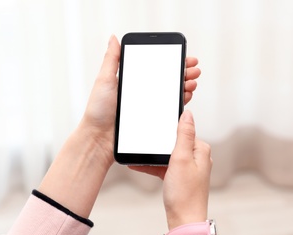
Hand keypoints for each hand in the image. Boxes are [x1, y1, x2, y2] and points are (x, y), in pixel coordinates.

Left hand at [80, 35, 201, 167]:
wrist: (99, 138)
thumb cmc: (98, 111)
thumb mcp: (104, 80)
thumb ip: (112, 60)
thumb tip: (114, 38)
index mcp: (132, 81)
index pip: (156, 67)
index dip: (171, 61)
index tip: (184, 56)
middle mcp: (142, 92)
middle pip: (167, 79)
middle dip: (183, 72)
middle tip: (194, 69)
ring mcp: (147, 106)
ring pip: (171, 93)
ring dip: (184, 85)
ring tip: (192, 82)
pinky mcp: (151, 119)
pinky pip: (169, 109)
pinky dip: (180, 101)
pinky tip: (186, 95)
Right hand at [129, 110, 211, 229]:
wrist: (184, 220)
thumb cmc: (184, 193)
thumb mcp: (181, 158)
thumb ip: (184, 134)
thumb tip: (188, 113)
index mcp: (200, 150)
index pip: (183, 131)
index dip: (167, 130)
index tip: (154, 128)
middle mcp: (197, 158)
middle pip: (174, 143)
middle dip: (157, 144)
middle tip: (142, 144)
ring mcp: (189, 168)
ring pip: (167, 155)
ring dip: (153, 156)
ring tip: (137, 157)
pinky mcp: (181, 177)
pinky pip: (165, 167)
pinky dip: (153, 166)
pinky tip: (138, 165)